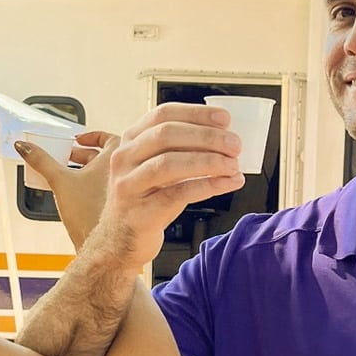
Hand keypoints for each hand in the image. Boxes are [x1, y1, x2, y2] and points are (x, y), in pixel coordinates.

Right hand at [16, 129, 115, 247]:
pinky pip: (102, 186)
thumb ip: (40, 161)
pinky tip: (72, 191)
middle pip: (102, 155)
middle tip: (64, 155)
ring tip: (64, 172)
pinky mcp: (116, 204)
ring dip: (84, 169)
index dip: (91, 136)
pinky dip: (88, 183)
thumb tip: (23, 146)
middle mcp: (122, 173)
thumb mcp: (59, 180)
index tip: (77, 140)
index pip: (108, 138)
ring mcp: (120, 190)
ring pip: (102, 172)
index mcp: (116, 160)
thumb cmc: (88, 213)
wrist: (99, 245)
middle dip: (81, 153)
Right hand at [19, 104, 243, 265]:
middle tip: (235, 144)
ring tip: (233, 165)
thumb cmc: (146, 200)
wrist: (120, 241)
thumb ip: (180, 150)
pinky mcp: (140, 212)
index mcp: (130, 140)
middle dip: (206, 136)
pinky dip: (207, 186)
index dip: (196, 114)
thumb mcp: (155, 167)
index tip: (224, 118)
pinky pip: (177, 193)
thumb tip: (225, 137)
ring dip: (208, 161)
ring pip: (169, 163)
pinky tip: (227, 183)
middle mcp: (124, 158)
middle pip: (167, 135)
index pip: (163, 114)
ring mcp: (129, 185)